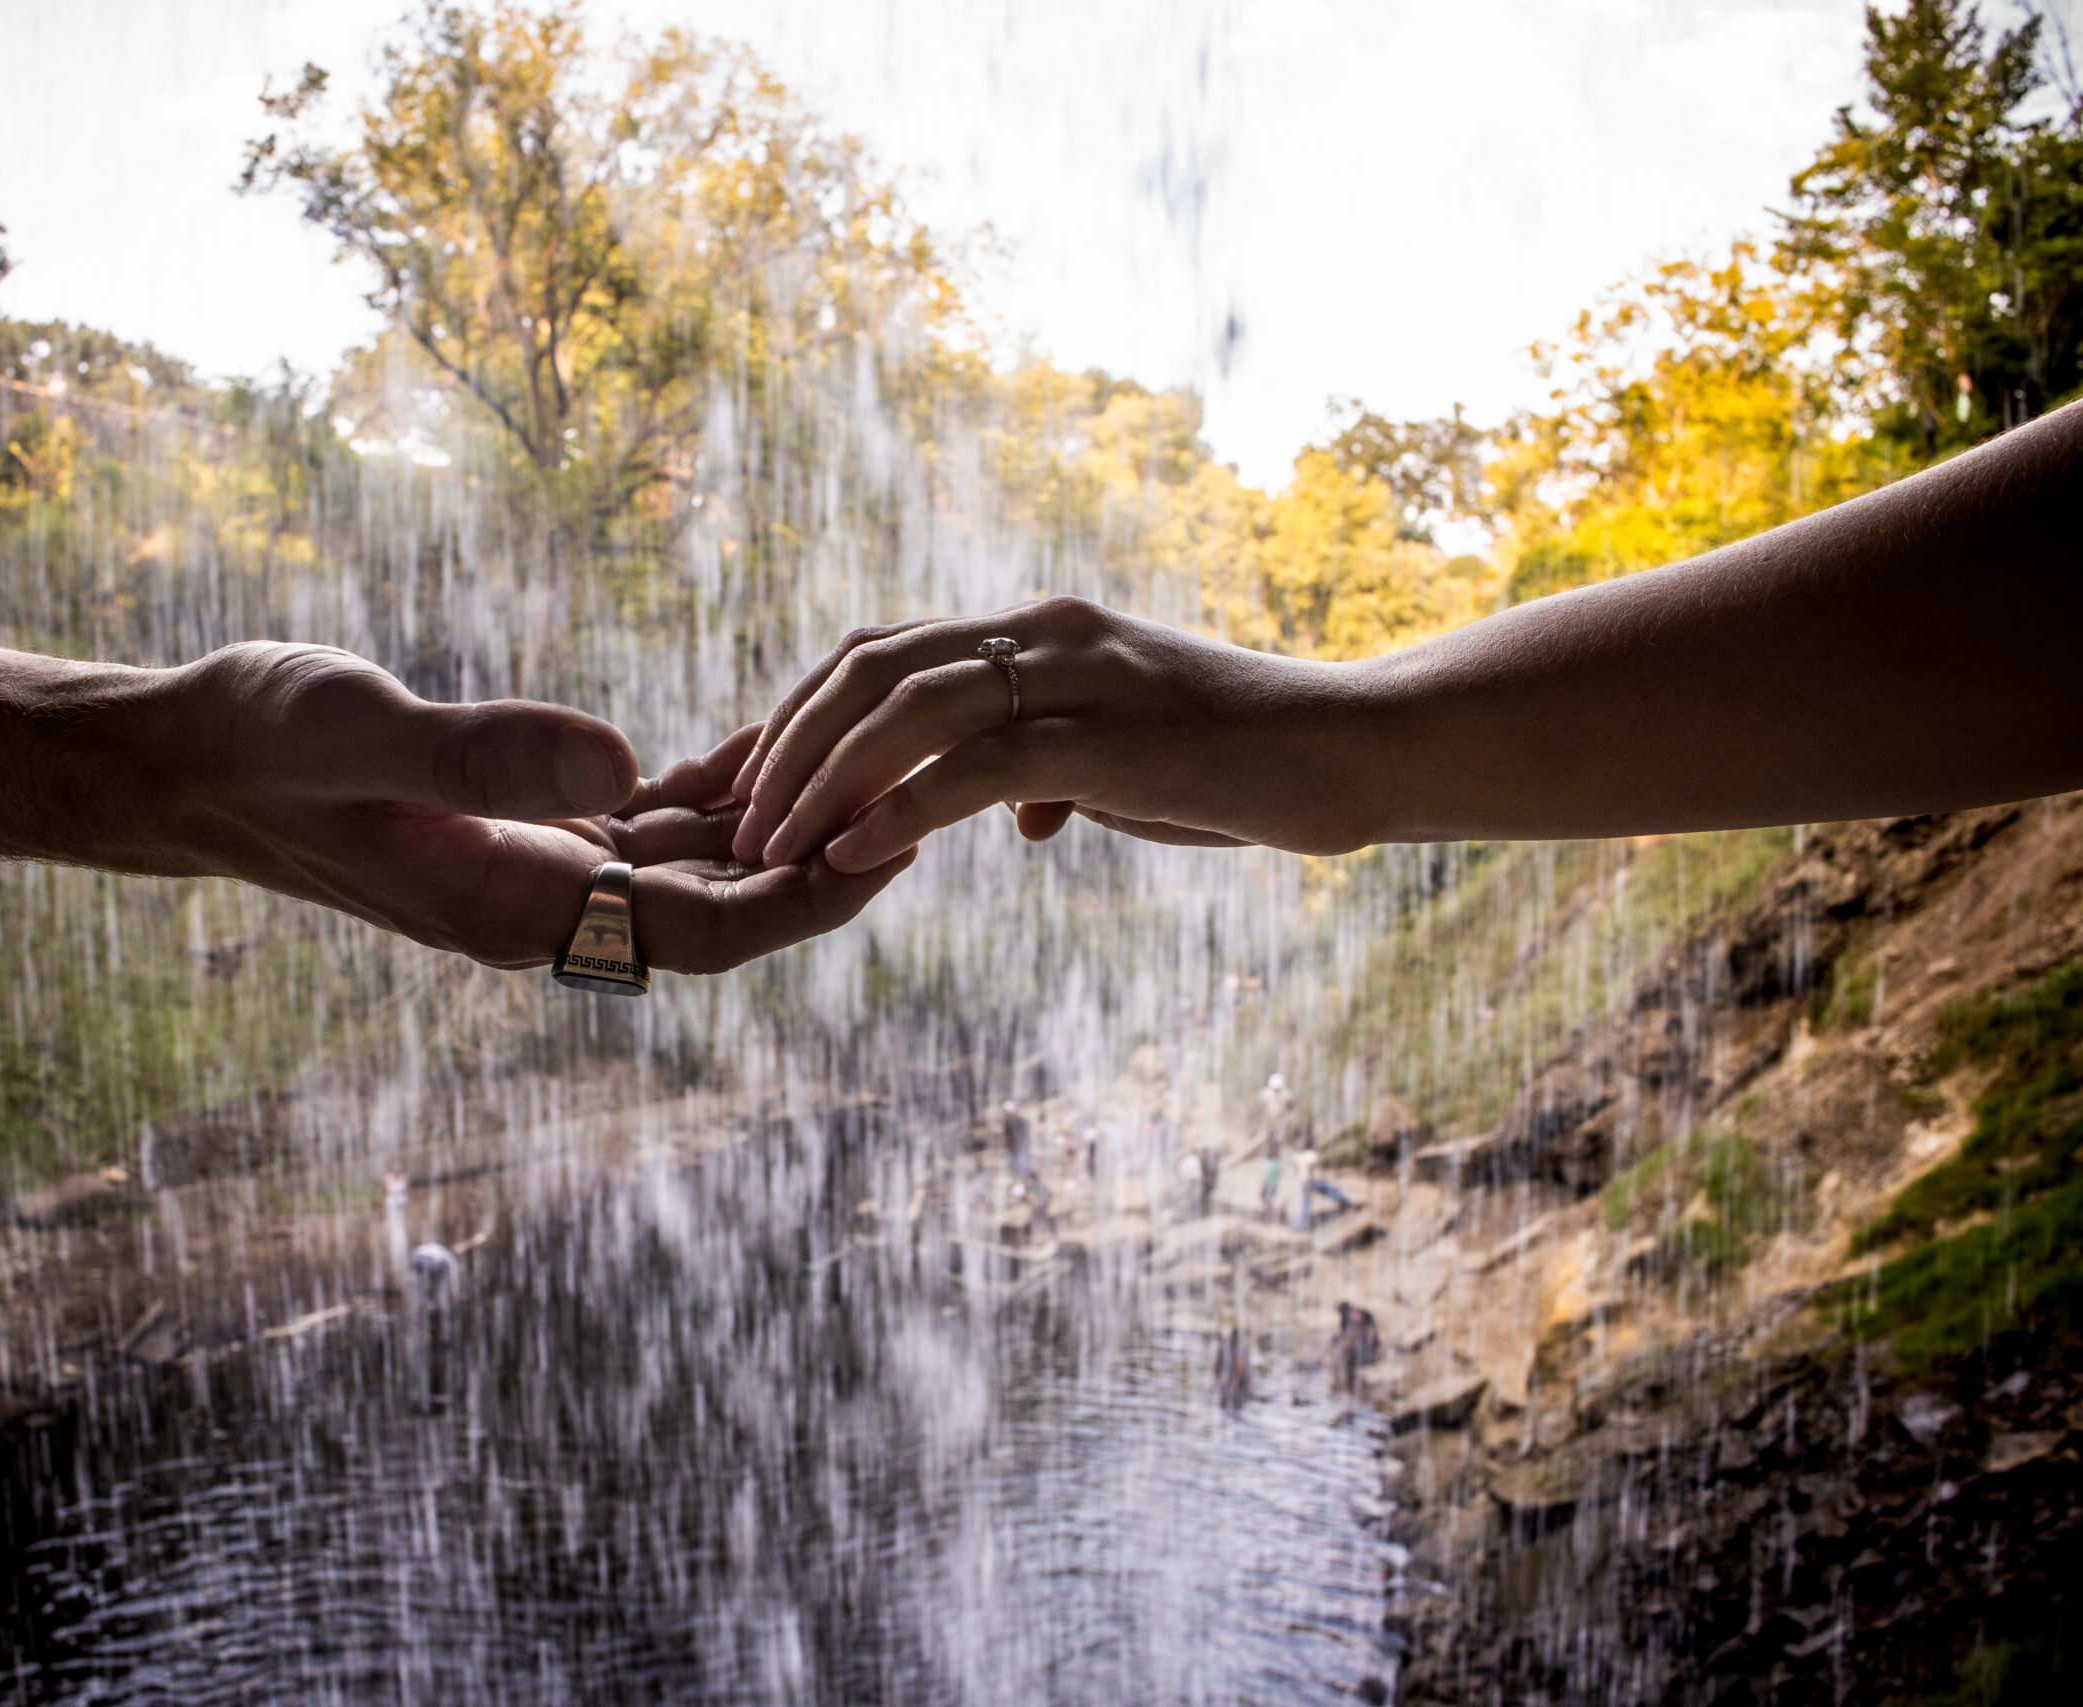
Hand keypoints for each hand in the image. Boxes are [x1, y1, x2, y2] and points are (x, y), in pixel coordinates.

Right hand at [0, 642, 912, 972]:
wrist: (181, 757)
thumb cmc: (256, 745)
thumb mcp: (363, 734)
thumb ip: (484, 755)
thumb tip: (618, 769)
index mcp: (520, 911)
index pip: (707, 931)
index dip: (809, 896)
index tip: (899, 842)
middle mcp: (544, 905)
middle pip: (724, 907)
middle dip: (825, 860)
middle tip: (930, 794)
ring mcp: (535, 869)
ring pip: (694, 865)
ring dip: (777, 822)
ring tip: (873, 758)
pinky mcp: (521, 824)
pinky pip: (644, 820)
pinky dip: (710, 787)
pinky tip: (767, 738)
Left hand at [727, 597, 1371, 871]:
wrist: (1352, 750)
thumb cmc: (1241, 763)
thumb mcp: (1127, 764)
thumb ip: (1056, 772)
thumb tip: (1017, 817)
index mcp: (1037, 633)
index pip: (882, 653)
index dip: (798, 712)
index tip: (738, 777)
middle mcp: (1043, 636)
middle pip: (870, 667)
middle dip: (785, 743)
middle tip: (730, 820)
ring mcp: (1076, 679)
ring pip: (906, 707)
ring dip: (822, 778)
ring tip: (769, 847)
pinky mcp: (1108, 739)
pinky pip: (975, 768)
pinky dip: (899, 810)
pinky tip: (851, 855)